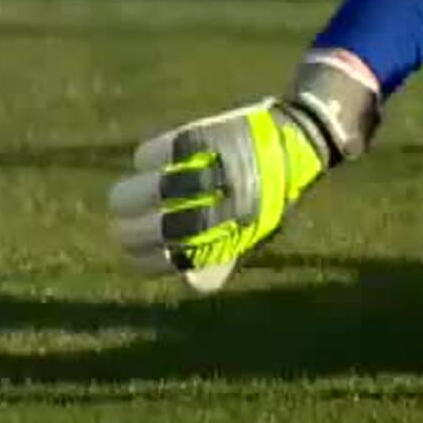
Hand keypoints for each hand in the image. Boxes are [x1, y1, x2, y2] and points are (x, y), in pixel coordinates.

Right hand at [108, 98, 329, 291]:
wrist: (295, 142)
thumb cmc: (268, 194)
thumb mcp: (251, 235)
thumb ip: (219, 259)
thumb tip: (188, 281)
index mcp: (219, 241)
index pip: (156, 262)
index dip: (140, 258)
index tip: (138, 248)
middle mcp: (205, 213)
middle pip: (134, 231)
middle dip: (128, 228)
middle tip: (131, 219)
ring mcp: (197, 176)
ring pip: (128, 196)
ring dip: (130, 195)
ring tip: (141, 191)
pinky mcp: (193, 141)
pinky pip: (145, 156)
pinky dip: (147, 159)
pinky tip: (160, 160)